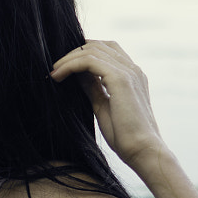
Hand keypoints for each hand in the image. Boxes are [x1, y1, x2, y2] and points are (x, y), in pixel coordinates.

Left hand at [50, 40, 163, 165]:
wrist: (143, 152)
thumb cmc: (125, 136)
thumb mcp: (103, 106)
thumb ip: (93, 88)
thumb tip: (77, 75)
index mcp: (132, 75)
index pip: (107, 49)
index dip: (83, 52)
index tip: (64, 66)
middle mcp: (132, 69)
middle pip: (98, 45)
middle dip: (73, 52)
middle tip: (55, 68)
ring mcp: (128, 72)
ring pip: (91, 50)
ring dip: (68, 58)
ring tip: (54, 72)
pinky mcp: (120, 79)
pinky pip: (89, 61)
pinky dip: (70, 64)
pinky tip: (58, 75)